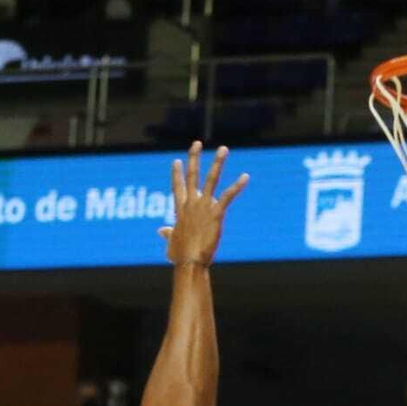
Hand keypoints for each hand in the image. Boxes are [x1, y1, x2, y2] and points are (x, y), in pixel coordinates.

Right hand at [158, 141, 248, 266]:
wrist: (190, 262)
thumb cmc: (180, 256)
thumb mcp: (171, 243)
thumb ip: (167, 234)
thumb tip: (161, 231)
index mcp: (180, 210)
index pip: (177, 187)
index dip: (177, 173)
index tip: (177, 161)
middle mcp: (190, 204)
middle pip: (191, 176)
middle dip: (193, 158)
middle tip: (196, 143)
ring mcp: (203, 207)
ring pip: (211, 179)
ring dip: (217, 163)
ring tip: (223, 149)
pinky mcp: (216, 213)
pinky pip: (228, 196)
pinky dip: (237, 186)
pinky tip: (245, 177)